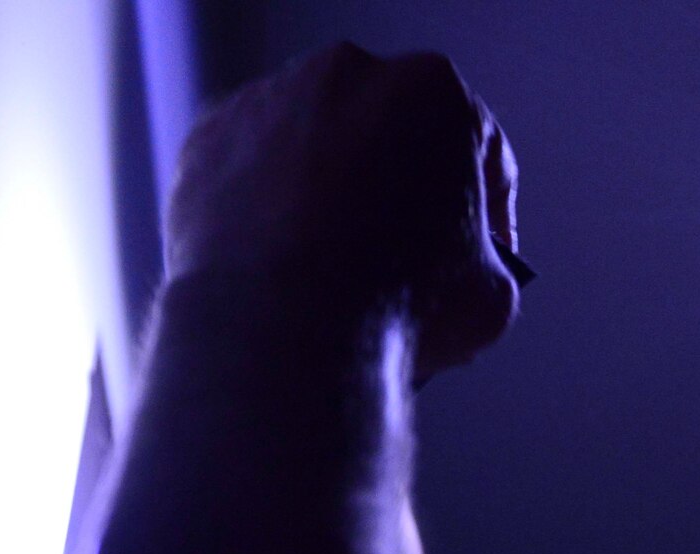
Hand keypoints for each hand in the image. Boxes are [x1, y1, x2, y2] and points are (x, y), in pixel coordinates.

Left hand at [165, 43, 519, 377]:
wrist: (287, 331)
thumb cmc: (393, 306)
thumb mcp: (491, 297)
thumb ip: (485, 264)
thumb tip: (462, 276)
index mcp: (433, 93)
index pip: (478, 150)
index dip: (488, 213)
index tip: (481, 249)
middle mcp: (347, 76)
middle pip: (391, 138)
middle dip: (402, 194)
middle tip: (409, 261)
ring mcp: (269, 101)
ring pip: (315, 149)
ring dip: (331, 197)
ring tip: (337, 270)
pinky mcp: (208, 139)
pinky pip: (251, 174)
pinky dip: (267, 212)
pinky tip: (283, 268)